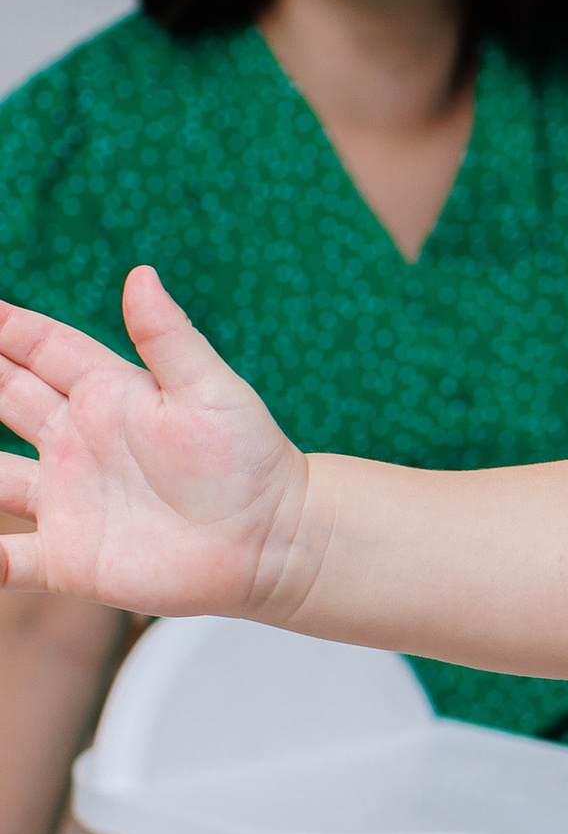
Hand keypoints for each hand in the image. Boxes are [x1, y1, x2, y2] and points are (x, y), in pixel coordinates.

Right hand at [0, 268, 310, 620]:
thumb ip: (169, 339)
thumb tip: (141, 275)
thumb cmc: (250, 460)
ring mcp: (67, 498)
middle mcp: (75, 441)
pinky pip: (6, 557)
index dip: (2, 325)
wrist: (275, 543)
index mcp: (106, 393)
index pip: (36, 346)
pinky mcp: (70, 558)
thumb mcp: (211, 391)